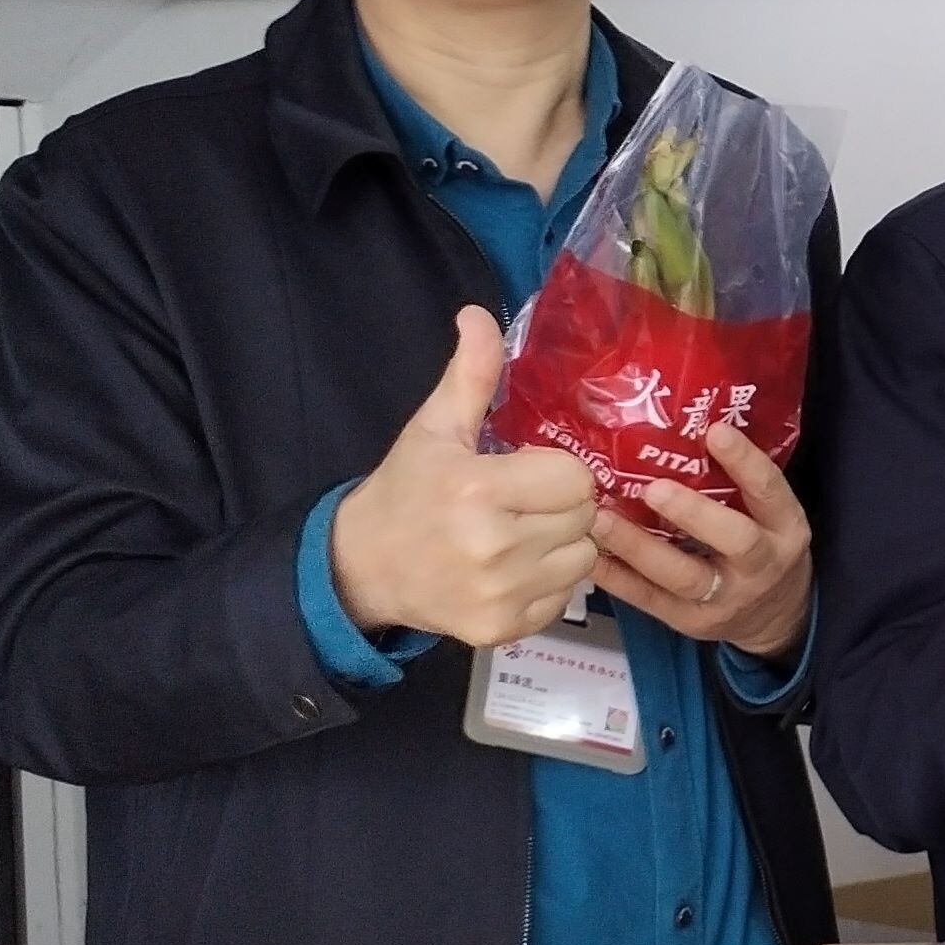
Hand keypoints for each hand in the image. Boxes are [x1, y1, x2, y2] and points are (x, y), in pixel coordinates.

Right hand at [329, 306, 602, 648]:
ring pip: (583, 559)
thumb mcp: (433, 428)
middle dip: (561, 505)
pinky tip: (512, 569)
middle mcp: (493, 548)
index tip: (524, 471)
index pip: (575, 478)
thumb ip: (469, 375)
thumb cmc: (406, 491)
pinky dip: (548, 583)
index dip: (556, 470)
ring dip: (562, 544)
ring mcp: (501, 595)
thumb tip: (479, 314)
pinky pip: (565, 598)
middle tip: (522, 502)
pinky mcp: (505, 630)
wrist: (361, 568)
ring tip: (520, 534)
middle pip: (583, 517)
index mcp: (477, 491)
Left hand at [589, 423, 815, 658]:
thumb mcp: (770, 516)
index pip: (770, 492)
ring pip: (684, 575)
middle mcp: (762, 565)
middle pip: (736, 540)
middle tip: (654, 487)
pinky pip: (650, 600)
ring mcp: (726, 598)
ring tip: (600, 518)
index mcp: (785, 528)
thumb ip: (737, 483)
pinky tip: (590, 555)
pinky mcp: (690, 621)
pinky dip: (617, 578)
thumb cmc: (763, 546)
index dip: (745, 462)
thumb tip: (682, 427)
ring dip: (639, 546)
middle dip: (694, 513)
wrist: (773, 617)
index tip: (714, 431)